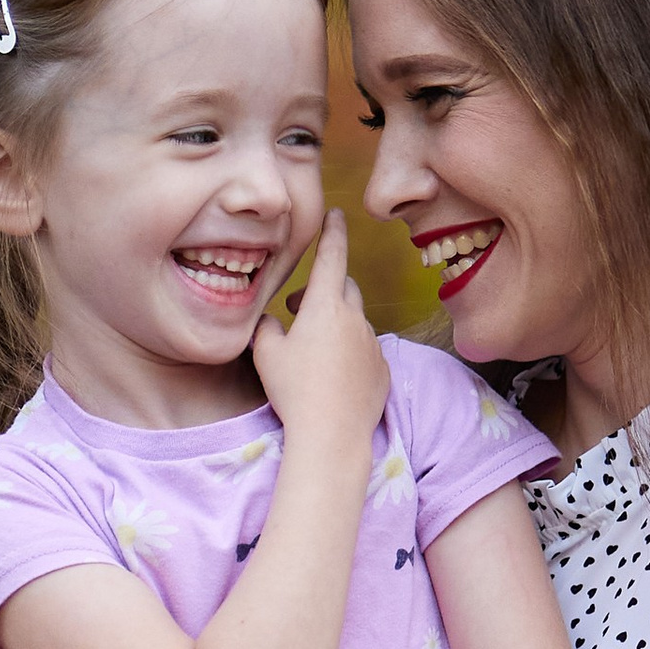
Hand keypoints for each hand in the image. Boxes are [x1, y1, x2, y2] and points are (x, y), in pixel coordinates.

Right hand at [253, 211, 386, 448]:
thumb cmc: (295, 390)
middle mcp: (355, 319)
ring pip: (355, 322)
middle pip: (345, 288)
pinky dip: (350, 353)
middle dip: (325, 290)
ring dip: (336, 326)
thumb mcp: (266, 354)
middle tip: (298, 307)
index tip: (336, 213)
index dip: (333, 231)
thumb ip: (267, 328)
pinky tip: (332, 377)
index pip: (332, 255)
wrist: (332, 435)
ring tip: (312, 353)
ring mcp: (373, 344)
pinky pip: (365, 350)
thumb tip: (271, 321)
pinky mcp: (383, 369)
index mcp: (326, 306)